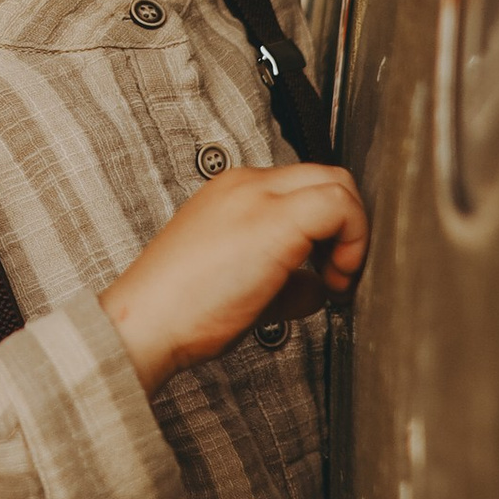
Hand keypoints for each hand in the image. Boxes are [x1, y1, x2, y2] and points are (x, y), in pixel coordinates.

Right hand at [98, 164, 368, 394]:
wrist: (146, 322)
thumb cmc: (180, 313)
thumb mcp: (238, 285)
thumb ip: (283, 277)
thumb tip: (317, 285)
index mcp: (231, 193)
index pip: (300, 188)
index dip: (327, 229)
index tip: (324, 270)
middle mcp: (245, 184)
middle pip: (325, 176)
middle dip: (348, 224)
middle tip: (339, 273)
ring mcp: (258, 196)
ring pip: (336, 182)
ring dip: (352, 232)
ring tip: (336, 280)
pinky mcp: (274, 219)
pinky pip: (338, 205)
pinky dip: (352, 241)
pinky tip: (333, 281)